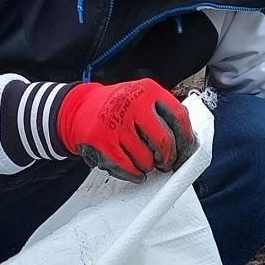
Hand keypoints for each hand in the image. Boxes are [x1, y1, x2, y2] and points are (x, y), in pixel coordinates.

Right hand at [56, 80, 194, 180]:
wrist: (78, 108)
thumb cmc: (116, 106)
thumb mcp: (141, 97)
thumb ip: (162, 112)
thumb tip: (186, 139)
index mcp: (148, 91)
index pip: (178, 116)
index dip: (185, 138)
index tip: (185, 151)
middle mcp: (133, 104)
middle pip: (164, 140)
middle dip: (169, 158)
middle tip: (166, 164)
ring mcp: (116, 123)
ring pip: (145, 158)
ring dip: (149, 167)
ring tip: (147, 164)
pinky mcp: (101, 141)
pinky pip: (126, 166)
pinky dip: (134, 174)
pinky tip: (136, 172)